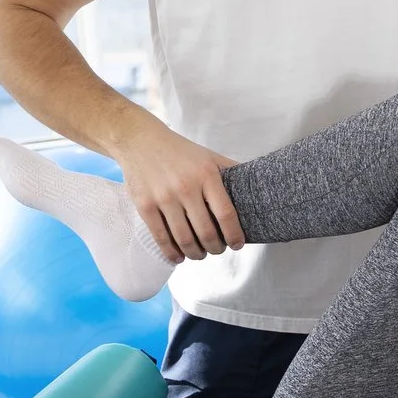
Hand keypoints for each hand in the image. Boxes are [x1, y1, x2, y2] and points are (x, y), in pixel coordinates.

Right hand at [114, 122, 242, 261]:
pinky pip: (161, 237)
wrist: (140, 140)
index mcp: (206, 175)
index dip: (234, 235)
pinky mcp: (145, 206)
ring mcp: (164, 198)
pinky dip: (171, 252)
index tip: (238, 244)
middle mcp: (186, 187)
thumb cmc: (179, 151)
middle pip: (206, 232)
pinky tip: (179, 257)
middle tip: (218, 250)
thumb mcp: (209, 156)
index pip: (226, 214)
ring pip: (184, 238)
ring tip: (200, 254)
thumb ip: (230, 171)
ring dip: (196, 253)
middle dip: (216, 248)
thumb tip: (257, 184)